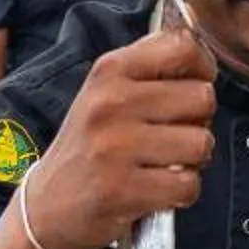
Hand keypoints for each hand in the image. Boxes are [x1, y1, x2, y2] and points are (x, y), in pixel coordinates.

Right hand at [18, 25, 217, 248]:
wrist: (46, 207)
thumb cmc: (89, 147)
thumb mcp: (105, 93)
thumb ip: (150, 67)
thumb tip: (199, 42)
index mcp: (109, 70)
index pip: (182, 47)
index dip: (203, 69)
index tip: (193, 87)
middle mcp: (110, 102)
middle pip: (202, 98)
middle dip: (199, 121)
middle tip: (174, 137)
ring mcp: (115, 147)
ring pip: (200, 143)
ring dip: (193, 161)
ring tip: (166, 165)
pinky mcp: (122, 189)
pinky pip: (187, 184)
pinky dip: (182, 193)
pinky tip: (159, 191)